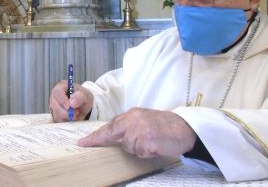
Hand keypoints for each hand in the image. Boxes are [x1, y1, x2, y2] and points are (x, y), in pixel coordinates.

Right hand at [49, 80, 92, 121]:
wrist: (83, 107)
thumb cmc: (83, 98)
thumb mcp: (86, 95)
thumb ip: (81, 96)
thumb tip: (72, 103)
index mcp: (61, 87)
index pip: (57, 91)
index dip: (62, 99)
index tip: (69, 106)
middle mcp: (55, 96)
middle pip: (55, 105)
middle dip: (66, 111)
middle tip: (76, 112)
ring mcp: (54, 106)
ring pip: (56, 114)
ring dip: (67, 117)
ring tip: (76, 114)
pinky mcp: (55, 115)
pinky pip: (58, 120)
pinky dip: (66, 121)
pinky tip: (72, 117)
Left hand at [77, 108, 195, 157]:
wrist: (184, 128)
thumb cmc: (165, 126)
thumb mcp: (144, 120)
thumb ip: (129, 126)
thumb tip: (114, 137)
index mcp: (132, 114)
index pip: (110, 126)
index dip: (95, 135)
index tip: (82, 142)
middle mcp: (134, 120)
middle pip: (113, 134)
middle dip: (100, 140)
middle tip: (86, 143)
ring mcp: (141, 130)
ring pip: (128, 147)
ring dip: (138, 149)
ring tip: (150, 142)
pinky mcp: (148, 141)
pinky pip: (140, 152)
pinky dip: (146, 153)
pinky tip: (155, 145)